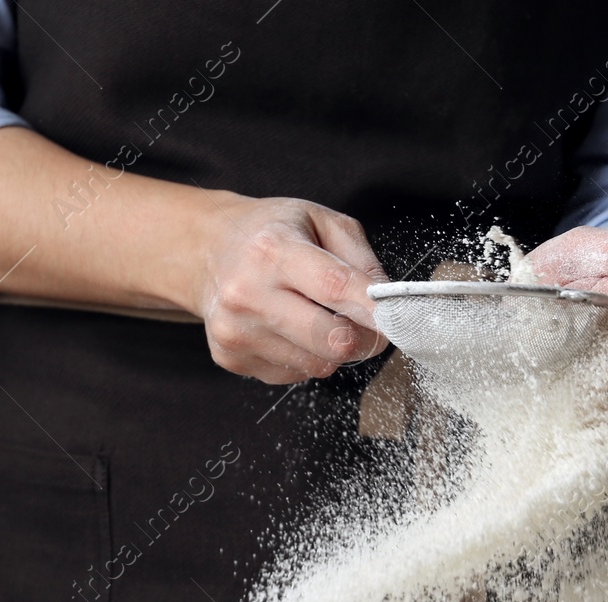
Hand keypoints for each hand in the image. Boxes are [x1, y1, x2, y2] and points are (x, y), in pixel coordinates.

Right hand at [194, 197, 390, 383]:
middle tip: (368, 324)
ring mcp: (236, 329)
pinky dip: (304, 356)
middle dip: (364, 338)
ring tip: (315, 315)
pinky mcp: (231, 356)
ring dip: (332, 348)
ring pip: (318, 365)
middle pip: (332, 340)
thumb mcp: (321, 221)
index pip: (336, 288)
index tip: (399, 320)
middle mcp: (247, 292)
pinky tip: (288, 328)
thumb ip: (361, 259)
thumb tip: (388, 303)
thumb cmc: (271, 234)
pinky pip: (295, 374)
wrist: (208, 250)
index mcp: (273, 249)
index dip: (376, 311)